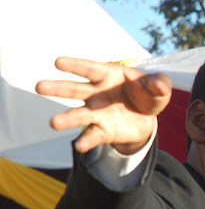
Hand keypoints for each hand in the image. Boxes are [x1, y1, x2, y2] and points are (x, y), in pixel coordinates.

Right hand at [36, 57, 171, 153]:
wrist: (146, 117)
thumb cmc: (147, 94)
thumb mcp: (158, 88)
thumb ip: (160, 84)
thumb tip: (160, 85)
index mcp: (108, 75)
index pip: (90, 68)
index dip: (75, 65)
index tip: (58, 62)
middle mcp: (96, 93)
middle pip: (75, 89)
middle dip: (58, 88)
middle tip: (39, 87)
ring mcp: (97, 112)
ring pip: (79, 114)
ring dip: (67, 119)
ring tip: (53, 123)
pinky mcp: (103, 130)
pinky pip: (93, 135)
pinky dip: (87, 141)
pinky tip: (80, 146)